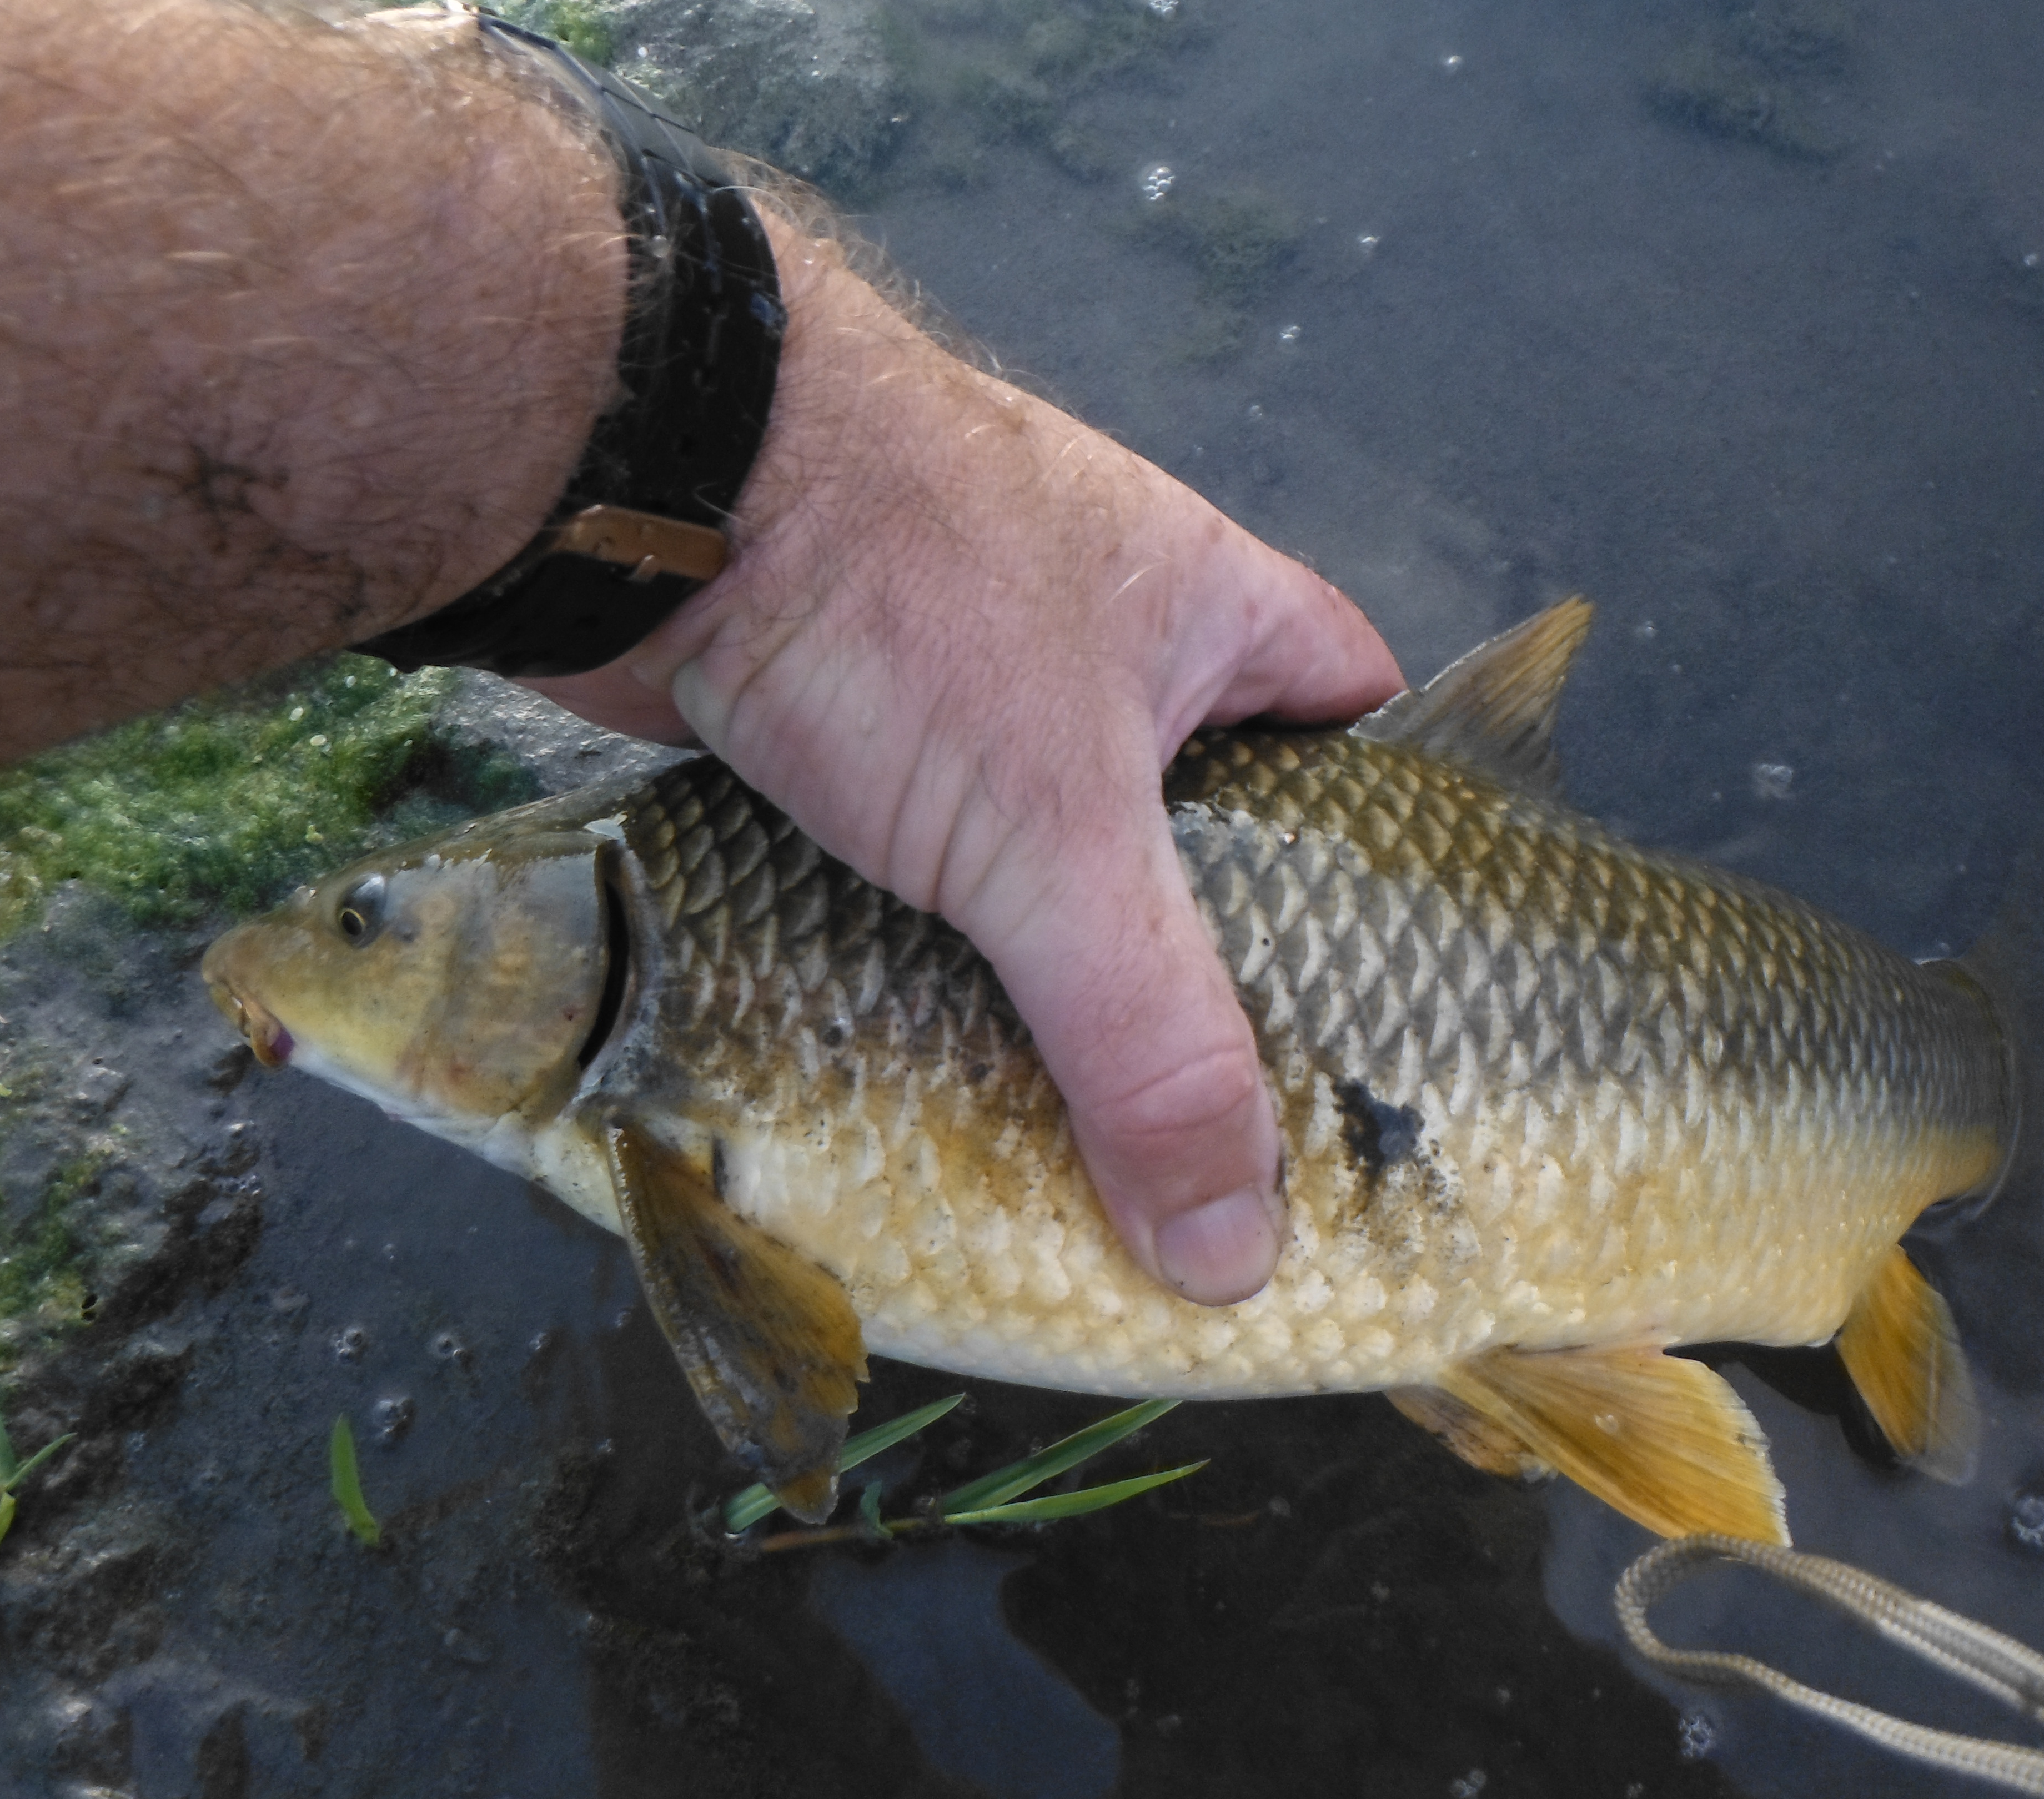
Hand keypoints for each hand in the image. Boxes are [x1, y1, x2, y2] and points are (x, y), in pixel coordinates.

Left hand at [531, 217, 1401, 1304]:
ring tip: (1096, 1121)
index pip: (1364, 719)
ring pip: (1059, 854)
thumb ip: (1152, 1038)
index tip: (1387, 991)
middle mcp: (1105, 641)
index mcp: (1214, 611)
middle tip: (1234, 1109)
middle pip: (1208, 820)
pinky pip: (942, 866)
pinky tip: (947, 1052)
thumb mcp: (1058, 831)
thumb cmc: (898, 589)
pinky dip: (948, 951)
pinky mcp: (861, 731)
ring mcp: (975, 679)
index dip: (1390, 846)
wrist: (653, 487)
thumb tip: (1233, 1249)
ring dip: (1065, 971)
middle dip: (1213, 955)